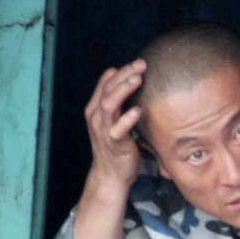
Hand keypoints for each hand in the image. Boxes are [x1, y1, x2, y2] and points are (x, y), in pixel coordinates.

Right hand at [71, 61, 146, 238]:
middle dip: (124, 75)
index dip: (120, 71)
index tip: (138, 62)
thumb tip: (139, 84)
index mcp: (97, 108)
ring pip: (109, 104)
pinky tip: (139, 111)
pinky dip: (127, 119)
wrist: (111, 176)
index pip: (105, 82)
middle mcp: (97, 117)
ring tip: (138, 78)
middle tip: (142, 64)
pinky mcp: (113, 145)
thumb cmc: (118, 146)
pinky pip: (118, 130)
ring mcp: (103, 130)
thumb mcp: (118, 121)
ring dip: (124, 90)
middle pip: (108, 89)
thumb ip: (123, 103)